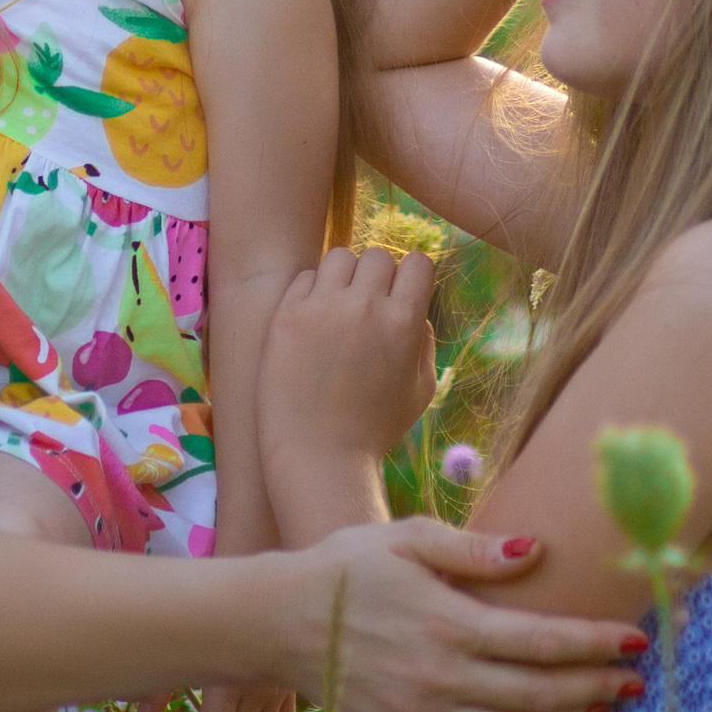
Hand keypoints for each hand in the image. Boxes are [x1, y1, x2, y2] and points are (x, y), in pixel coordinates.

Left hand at [262, 247, 438, 480]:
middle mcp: (365, 306)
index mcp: (405, 322)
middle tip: (367, 305)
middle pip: (378, 255)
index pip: (419, 262)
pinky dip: (312, 293)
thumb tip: (414, 307)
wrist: (318, 456)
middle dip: (377, 276)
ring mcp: (323, 307)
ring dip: (343, 276)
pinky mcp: (287, 315)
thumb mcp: (420, 389)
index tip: (402, 294)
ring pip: (340, 257)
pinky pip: (305, 278)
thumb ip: (424, 340)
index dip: (413, 276)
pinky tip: (312, 323)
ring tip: (337, 307)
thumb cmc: (374, 429)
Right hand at [269, 520, 644, 711]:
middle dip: (595, 686)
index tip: (636, 643)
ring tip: (600, 704)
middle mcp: (443, 678)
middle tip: (634, 681)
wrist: (278, 623)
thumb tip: (535, 550)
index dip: (597, 645)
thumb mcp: (406, 540)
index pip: (544, 641)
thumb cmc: (346, 569)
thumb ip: (473, 551)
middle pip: (541, 692)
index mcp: (450, 624)